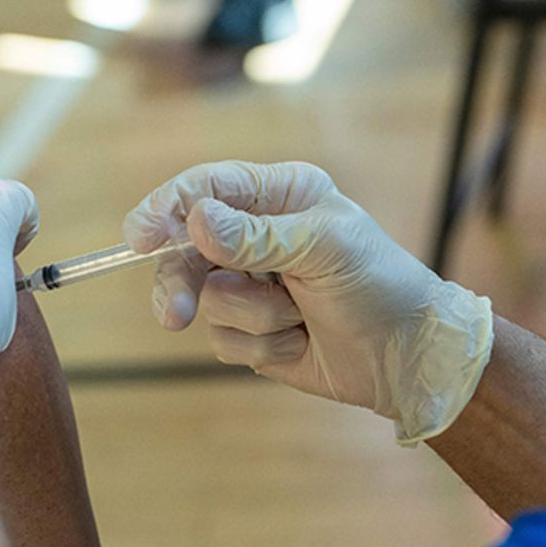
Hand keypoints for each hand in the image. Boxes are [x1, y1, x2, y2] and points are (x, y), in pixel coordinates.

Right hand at [124, 161, 493, 443]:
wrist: (407, 358)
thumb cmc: (379, 287)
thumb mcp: (325, 249)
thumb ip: (257, 235)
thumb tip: (195, 219)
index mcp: (281, 197)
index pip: (206, 188)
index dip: (166, 208)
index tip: (139, 237)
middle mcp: (260, 236)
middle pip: (185, 250)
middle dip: (182, 283)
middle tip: (175, 317)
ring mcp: (252, 285)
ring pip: (206, 300)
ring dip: (251, 318)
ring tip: (295, 320)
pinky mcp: (252, 331)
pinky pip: (223, 340)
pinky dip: (259, 348)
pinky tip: (298, 344)